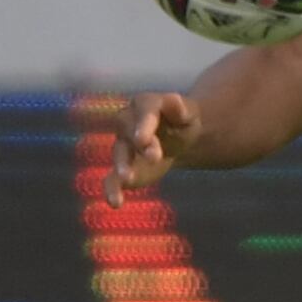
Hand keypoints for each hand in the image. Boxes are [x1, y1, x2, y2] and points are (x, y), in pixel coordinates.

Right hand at [105, 91, 199, 205]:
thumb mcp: (188, 114)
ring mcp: (123, 145)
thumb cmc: (182, 122)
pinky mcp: (124, 167)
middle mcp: (128, 123)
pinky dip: (113, 189)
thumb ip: (180, 109)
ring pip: (119, 154)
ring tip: (127, 179)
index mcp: (145, 105)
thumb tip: (173, 99)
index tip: (143, 140)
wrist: (178, 138)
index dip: (144, 125)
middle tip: (154, 157)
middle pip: (128, 133)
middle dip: (138, 146)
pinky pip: (113, 178)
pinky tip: (116, 202)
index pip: (144, 112)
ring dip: (122, 166)